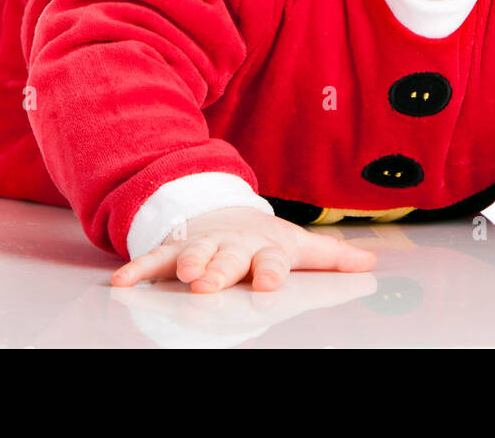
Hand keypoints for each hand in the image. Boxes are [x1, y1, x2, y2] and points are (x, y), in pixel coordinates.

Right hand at [109, 206, 376, 292]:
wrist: (222, 211)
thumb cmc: (264, 240)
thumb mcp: (296, 244)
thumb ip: (330, 257)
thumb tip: (372, 262)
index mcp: (265, 247)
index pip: (271, 259)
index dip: (270, 269)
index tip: (268, 282)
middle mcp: (232, 246)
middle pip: (229, 258)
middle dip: (221, 269)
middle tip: (212, 282)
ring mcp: (201, 245)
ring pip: (193, 254)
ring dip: (188, 263)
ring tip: (183, 275)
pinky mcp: (173, 250)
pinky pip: (153, 260)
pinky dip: (138, 269)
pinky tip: (123, 282)